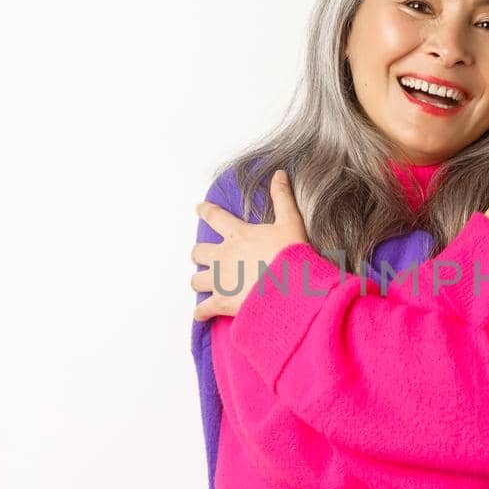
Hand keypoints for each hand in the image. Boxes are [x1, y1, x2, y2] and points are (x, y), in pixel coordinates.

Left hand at [191, 169, 309, 320]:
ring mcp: (219, 280)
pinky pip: (202, 309)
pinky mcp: (221, 302)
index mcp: (237, 235)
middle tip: (206, 256)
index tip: (199, 209)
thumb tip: (279, 174)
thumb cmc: (292, 256)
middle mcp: (223, 256)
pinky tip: (201, 314)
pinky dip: (200, 312)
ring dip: (200, 281)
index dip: (205, 211)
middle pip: (198, 252)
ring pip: (196, 280)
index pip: (214, 217)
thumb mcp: (291, 222)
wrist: (291, 289)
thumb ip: (282, 197)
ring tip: (205, 284)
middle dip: (200, 253)